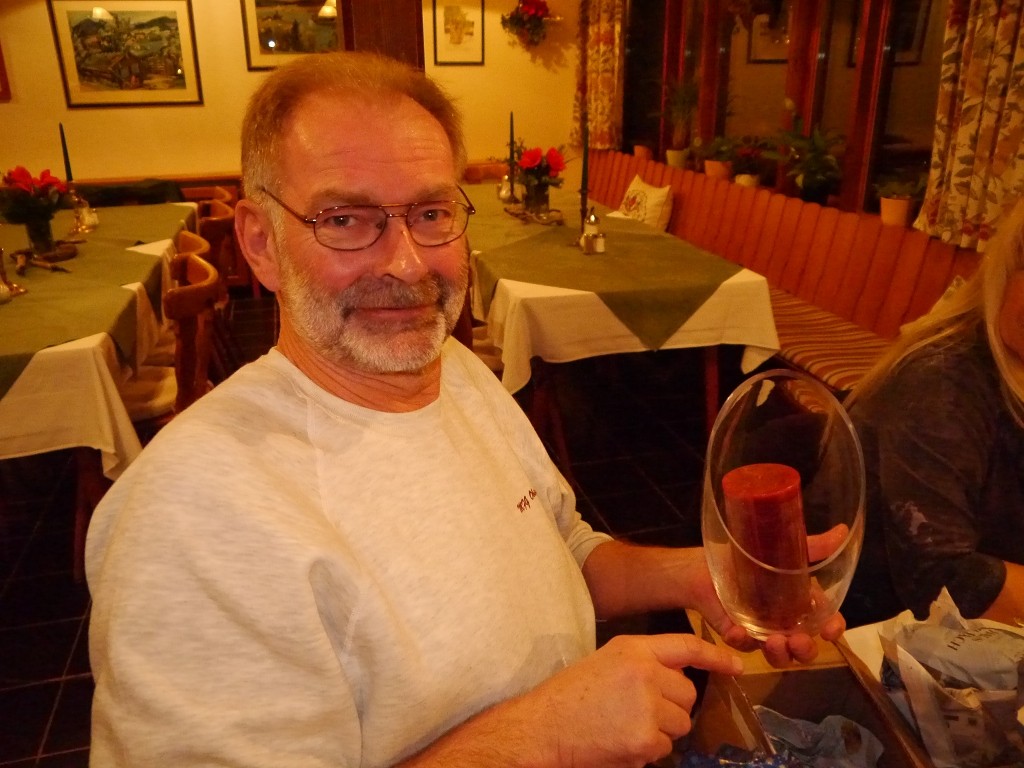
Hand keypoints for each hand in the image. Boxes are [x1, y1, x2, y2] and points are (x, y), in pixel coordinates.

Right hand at [520, 634, 741, 767]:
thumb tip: (678, 675)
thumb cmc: (569, 696)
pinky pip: (664, 749)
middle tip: (636, 712)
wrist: (542, 726)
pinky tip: (619, 742)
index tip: (736, 665)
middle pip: (688, 694)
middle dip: (671, 707)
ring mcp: (646, 705)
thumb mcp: (607, 662)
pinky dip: (646, 752)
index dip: (715, 656)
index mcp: (634, 649)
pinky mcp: (644, 738)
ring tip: (624, 726)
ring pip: (680, 724)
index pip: (686, 646)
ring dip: (660, 731)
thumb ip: (642, 663)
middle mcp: (645, 672)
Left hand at [692, 526, 848, 666]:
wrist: (707, 559)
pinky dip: (741, 640)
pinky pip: (741, 644)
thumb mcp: (782, 549)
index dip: (833, 628)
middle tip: (798, 641)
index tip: (831, 631)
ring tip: (774, 642)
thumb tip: (843, 531)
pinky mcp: (736, 633)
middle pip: (804, 648)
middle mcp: (784, 621)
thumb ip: (814, 546)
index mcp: (801, 602)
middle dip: (805, 650)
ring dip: (779, 654)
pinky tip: (737, 631)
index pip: (825, 622)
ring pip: (777, 655)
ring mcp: (760, 630)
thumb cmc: (746, 556)